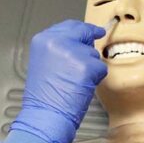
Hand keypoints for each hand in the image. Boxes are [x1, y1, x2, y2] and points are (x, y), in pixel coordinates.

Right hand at [11, 20, 106, 142]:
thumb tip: (79, 44)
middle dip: (91, 40)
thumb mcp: (43, 63)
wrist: (45, 116)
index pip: (68, 26)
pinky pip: (101, 68)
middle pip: (83, 33)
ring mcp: (72, 53)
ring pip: (93, 54)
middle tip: (96, 42)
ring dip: (90, 66)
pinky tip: (82, 87)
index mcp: (42, 40)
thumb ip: (58, 49)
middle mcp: (56, 42)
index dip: (82, 29)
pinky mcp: (86, 67)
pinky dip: (96, 79)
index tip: (91, 31)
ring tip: (74, 82)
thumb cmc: (43, 97)